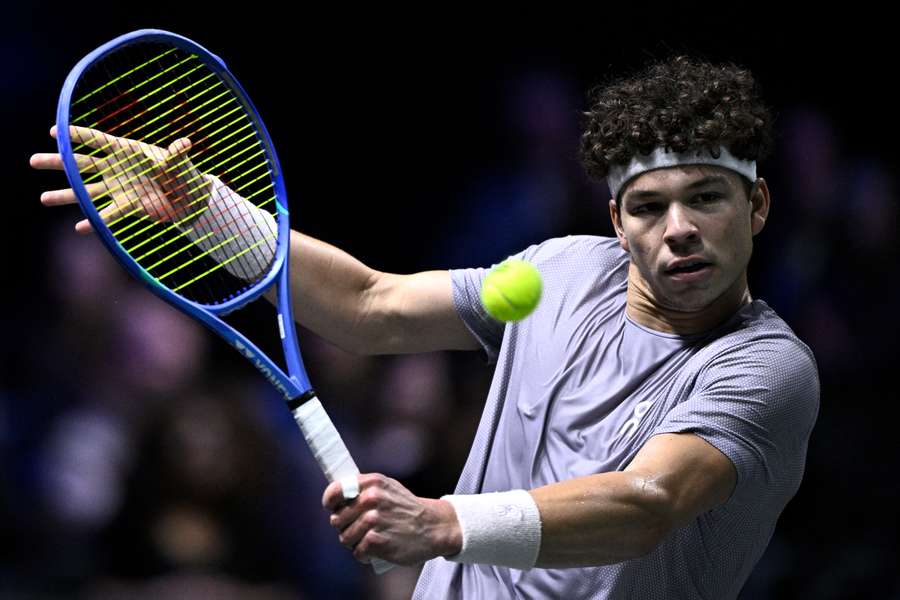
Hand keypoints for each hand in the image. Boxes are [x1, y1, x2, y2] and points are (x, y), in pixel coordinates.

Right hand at [30, 125, 209, 233]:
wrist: (189, 195)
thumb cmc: (181, 171)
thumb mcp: (178, 162)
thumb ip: (176, 155)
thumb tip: (185, 144)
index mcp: (125, 150)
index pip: (97, 141)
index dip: (76, 136)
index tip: (54, 132)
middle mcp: (115, 168)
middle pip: (81, 164)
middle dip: (58, 163)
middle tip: (33, 162)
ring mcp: (117, 187)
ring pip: (86, 191)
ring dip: (65, 195)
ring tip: (43, 199)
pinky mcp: (125, 205)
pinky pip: (107, 214)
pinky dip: (95, 222)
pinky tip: (81, 228)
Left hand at [322, 473, 461, 565]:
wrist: (433, 526)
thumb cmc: (407, 508)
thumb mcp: (388, 487)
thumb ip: (365, 489)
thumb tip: (338, 497)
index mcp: (372, 483)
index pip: (335, 491)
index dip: (330, 503)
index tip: (333, 508)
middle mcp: (371, 499)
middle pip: (337, 519)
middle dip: (345, 527)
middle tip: (360, 528)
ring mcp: (374, 520)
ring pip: (344, 537)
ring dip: (354, 543)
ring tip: (369, 539)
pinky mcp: (377, 541)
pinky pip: (357, 552)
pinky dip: (364, 555)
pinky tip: (375, 550)